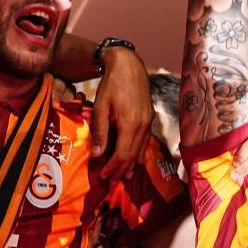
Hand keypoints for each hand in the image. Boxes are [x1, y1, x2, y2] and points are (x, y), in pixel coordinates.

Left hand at [92, 46, 152, 178]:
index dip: (112, 167)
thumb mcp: (101, 107)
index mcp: (129, 124)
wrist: (128, 64)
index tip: (103, 176)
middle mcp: (142, 125)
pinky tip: (137, 159)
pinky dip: (140, 152)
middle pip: (132, 155)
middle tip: (112, 183)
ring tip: (125, 176)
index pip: (122, 154)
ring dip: (131, 164)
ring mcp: (148, 121)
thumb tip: (97, 154)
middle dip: (122, 170)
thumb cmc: (111, 84)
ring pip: (141, 149)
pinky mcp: (149, 117)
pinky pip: (146, 140)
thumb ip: (100, 132)